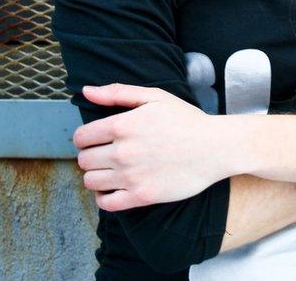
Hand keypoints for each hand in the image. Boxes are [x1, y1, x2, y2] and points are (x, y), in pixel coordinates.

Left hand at [72, 83, 224, 211]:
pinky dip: (103, 197)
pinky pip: (106, 203)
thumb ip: (117, 93)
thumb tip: (86, 91)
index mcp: (122, 125)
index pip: (80, 138)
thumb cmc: (186, 120)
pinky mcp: (142, 196)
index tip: (94, 140)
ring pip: (90, 181)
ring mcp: (131, 176)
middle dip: (90, 156)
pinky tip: (113, 189)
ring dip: (95, 176)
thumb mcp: (154, 97)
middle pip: (84, 160)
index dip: (83, 139)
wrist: (215, 147)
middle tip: (104, 155)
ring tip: (108, 171)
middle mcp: (122, 152)